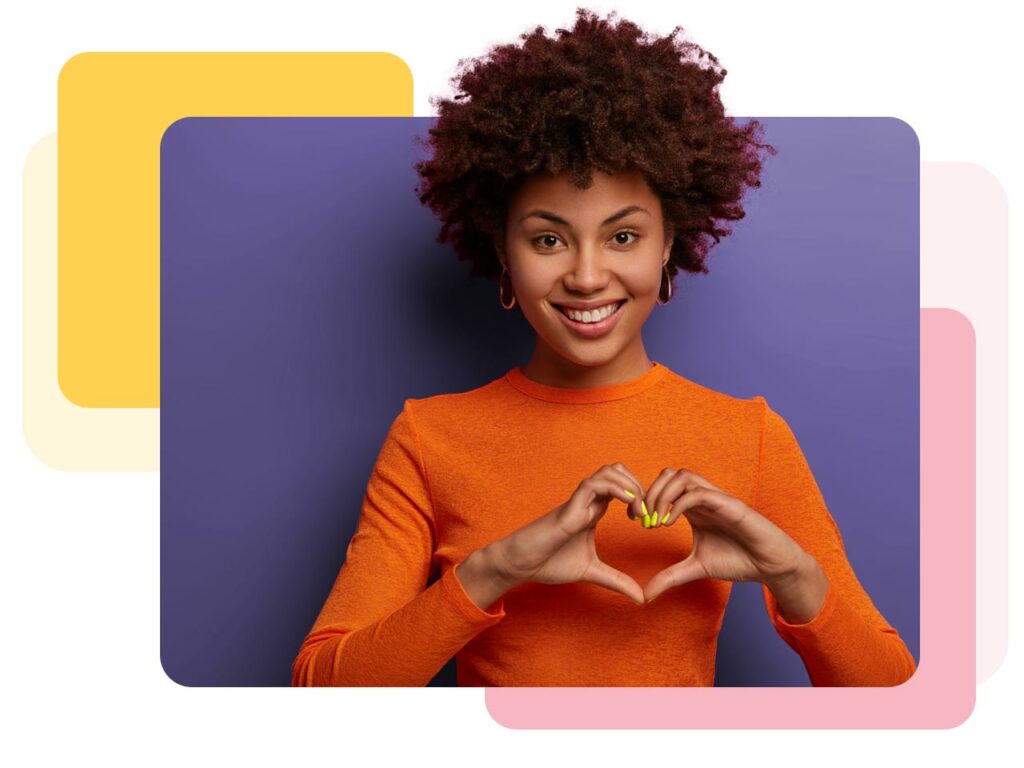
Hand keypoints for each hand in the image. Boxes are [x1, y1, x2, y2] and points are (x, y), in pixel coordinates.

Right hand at [489, 463, 649, 604]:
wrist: (520, 564)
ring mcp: (579, 501)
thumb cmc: (549, 563)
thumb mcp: (592, 572)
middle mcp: (588, 501)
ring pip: (609, 471)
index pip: (622, 486)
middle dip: (640, 486)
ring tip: (640, 511)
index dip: (640, 496)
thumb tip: (641, 598)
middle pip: (618, 471)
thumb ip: (617, 581)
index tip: (648, 520)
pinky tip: (628, 507)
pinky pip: (594, 485)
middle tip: (647, 513)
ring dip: (630, 485)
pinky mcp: (569, 507)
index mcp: (593, 510)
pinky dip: (616, 489)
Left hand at [640, 467, 809, 602]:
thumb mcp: (696, 568)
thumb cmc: (738, 560)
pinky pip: (699, 493)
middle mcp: (703, 498)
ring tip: (657, 521)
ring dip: (663, 495)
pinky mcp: (729, 505)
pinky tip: (670, 523)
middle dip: (650, 493)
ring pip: (683, 476)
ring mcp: (716, 498)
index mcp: (694, 507)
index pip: (663, 486)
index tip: (635, 521)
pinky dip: (679, 504)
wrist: (771, 566)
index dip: (644, 499)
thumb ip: (670, 577)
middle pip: (668, 474)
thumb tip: (645, 596)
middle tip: (643, 519)